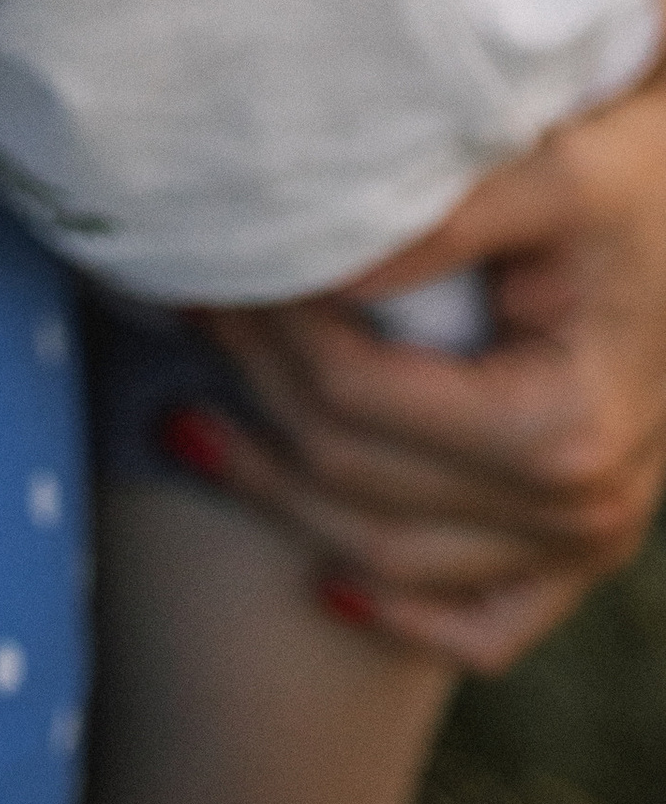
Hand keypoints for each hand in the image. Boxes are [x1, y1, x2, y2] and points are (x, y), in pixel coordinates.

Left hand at [187, 64, 665, 668]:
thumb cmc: (631, 176)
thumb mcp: (550, 173)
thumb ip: (435, 221)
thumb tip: (311, 257)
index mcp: (562, 427)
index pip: (355, 397)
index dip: (267, 332)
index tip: (212, 264)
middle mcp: (579, 510)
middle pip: (353, 477)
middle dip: (253, 391)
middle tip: (184, 306)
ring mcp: (584, 545)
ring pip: (387, 560)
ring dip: (278, 494)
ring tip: (188, 417)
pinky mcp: (581, 554)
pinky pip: (488, 630)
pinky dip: (404, 617)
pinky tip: (321, 585)